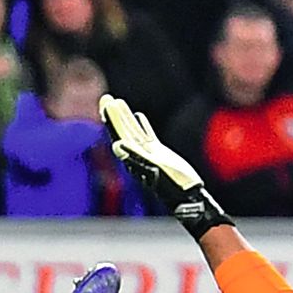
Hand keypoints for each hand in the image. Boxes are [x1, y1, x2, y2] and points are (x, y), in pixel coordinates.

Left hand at [101, 94, 233, 237]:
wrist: (186, 195)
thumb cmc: (171, 184)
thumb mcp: (152, 168)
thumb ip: (135, 156)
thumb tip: (116, 145)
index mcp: (133, 156)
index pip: (118, 133)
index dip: (111, 118)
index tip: (105, 103)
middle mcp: (137, 154)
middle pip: (123, 130)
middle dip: (114, 114)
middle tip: (106, 98)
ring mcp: (148, 152)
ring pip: (133, 130)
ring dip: (126, 117)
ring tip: (119, 102)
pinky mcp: (159, 153)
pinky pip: (147, 135)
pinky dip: (142, 125)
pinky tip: (139, 116)